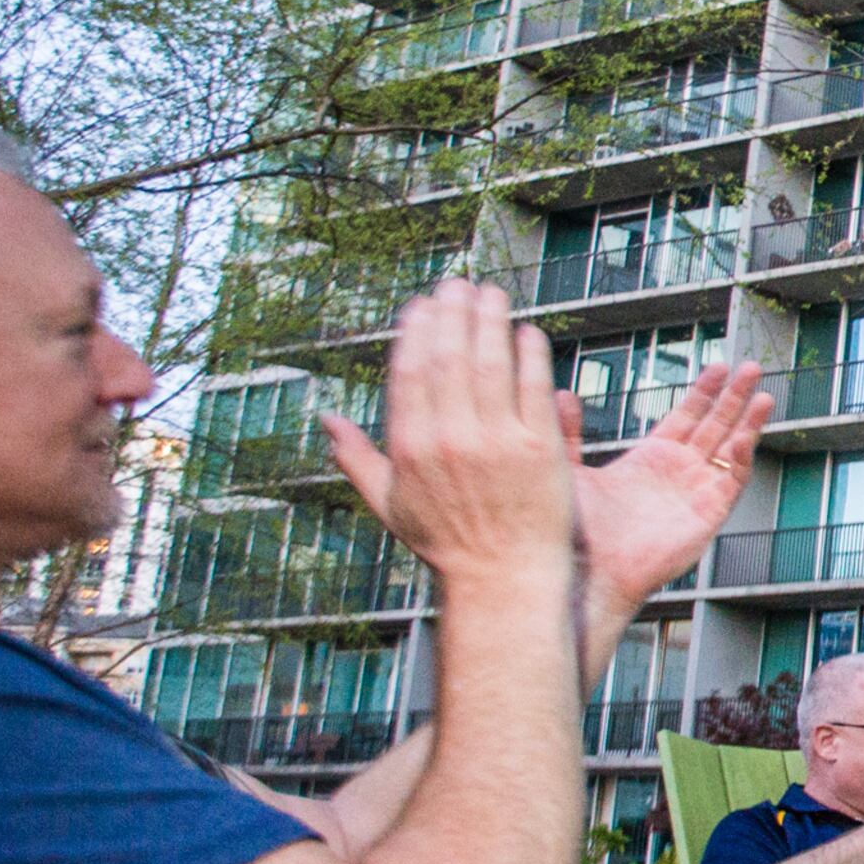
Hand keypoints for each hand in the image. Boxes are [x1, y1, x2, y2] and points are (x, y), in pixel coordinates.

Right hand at [324, 283, 569, 588]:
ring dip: (490, 322)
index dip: (417, 330)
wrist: (503, 579)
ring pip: (490, 364)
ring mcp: (496, 442)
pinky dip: (529, 354)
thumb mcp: (390, 505)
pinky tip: (527, 332)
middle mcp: (450, 440)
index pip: (410, 372)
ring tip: (491, 294)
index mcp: (410, 448)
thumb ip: (355, 458)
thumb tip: (324, 419)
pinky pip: (532, 387)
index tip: (423, 304)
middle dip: (452, 313)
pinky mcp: (538, 449)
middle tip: (458, 284)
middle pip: (449, 357)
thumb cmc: (447, 544)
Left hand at [572, 364, 772, 615]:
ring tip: (762, 393)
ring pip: (731, 449)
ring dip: (748, 421)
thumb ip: (569, 431)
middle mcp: (678, 473)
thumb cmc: (575, 531)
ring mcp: (696, 493)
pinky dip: (741, 458)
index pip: (686, 417)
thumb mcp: (568, 468)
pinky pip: (731, 481)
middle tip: (751, 368)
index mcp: (650, 460)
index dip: (703, 392)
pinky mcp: (708, 514)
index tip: (717, 366)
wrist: (587, 570)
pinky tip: (744, 436)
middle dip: (733, 396)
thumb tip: (563, 394)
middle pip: (715, 426)